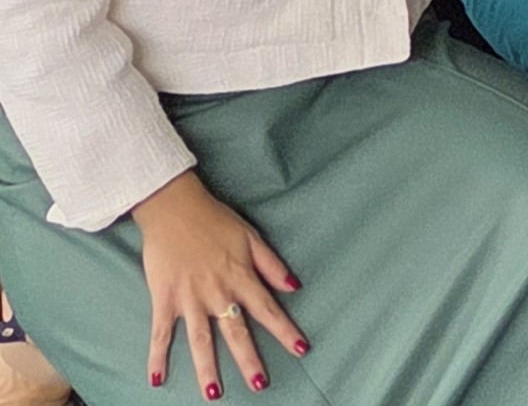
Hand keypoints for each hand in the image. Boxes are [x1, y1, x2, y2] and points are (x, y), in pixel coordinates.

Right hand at [132, 172, 301, 397]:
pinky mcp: (164, 299)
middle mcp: (218, 294)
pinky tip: (157, 379)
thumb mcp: (252, 238)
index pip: (269, 310)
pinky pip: (161, 333)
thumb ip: (272, 266)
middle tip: (260, 385)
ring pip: (201, 341)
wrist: (174, 208)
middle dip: (249, 361)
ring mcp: (189, 299)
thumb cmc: (215, 221)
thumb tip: (295, 287)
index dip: (285, 331)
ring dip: (207, 369)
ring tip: (215, 395)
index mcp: (241, 278)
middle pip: (236, 333)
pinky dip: (157, 356)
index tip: (301, 350)